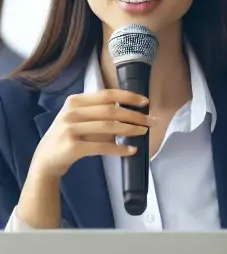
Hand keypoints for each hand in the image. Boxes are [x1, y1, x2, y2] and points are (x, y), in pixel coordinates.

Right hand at [28, 89, 151, 182]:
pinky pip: (102, 147)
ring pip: (108, 127)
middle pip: (110, 111)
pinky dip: (119, 149)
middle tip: (152, 121)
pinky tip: (132, 150)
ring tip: (144, 132)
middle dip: (134, 115)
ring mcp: (71, 129)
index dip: (128, 97)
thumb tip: (129, 112)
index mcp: (75, 102)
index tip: (145, 101)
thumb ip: (97, 113)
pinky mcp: (73, 147)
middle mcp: (72, 112)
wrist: (46, 159)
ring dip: (130, 129)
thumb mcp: (78, 119)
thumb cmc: (68, 137)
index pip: (106, 95)